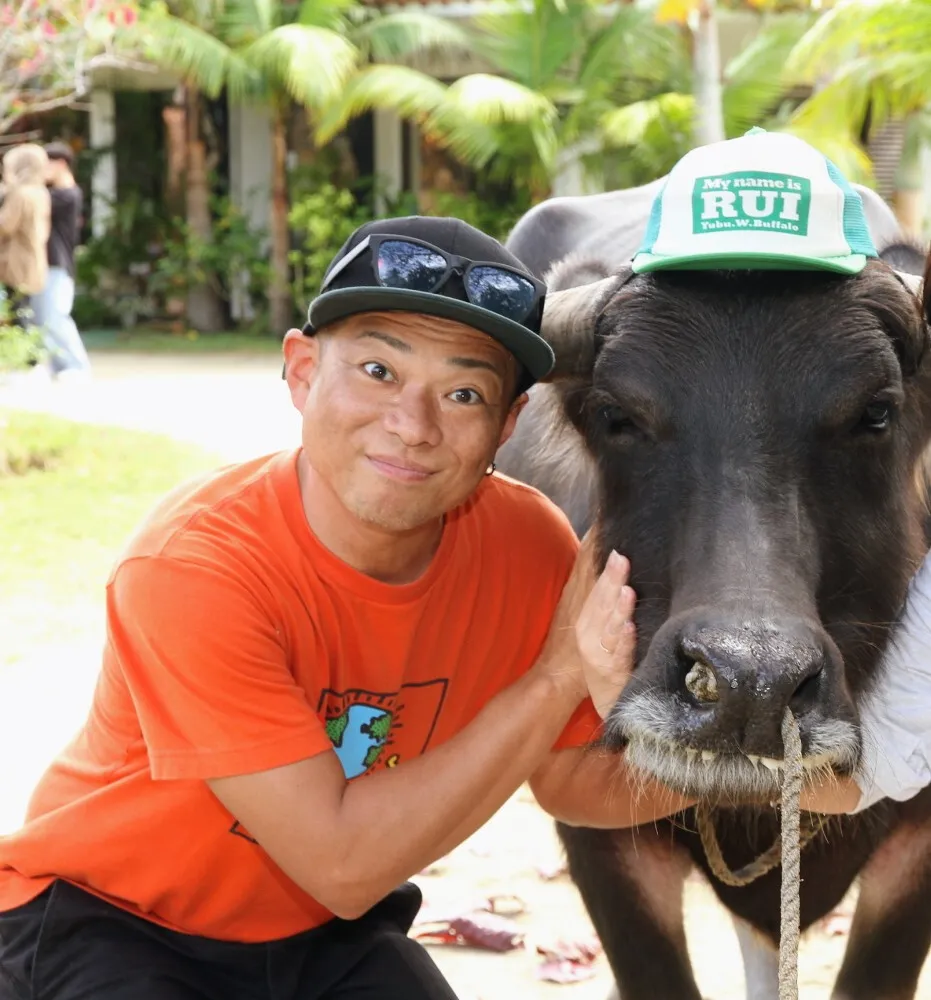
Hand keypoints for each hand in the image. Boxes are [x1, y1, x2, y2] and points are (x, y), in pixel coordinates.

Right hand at [575, 549, 636, 718]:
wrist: (581, 693)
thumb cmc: (597, 656)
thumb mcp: (596, 626)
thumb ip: (603, 601)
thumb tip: (614, 568)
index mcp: (586, 618)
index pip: (594, 588)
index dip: (602, 568)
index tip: (610, 545)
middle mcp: (589, 633)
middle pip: (601, 602)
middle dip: (611, 579)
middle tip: (621, 558)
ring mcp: (598, 652)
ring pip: (609, 626)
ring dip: (618, 608)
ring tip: (627, 590)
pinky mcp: (609, 671)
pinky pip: (618, 653)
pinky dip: (623, 641)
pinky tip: (629, 628)